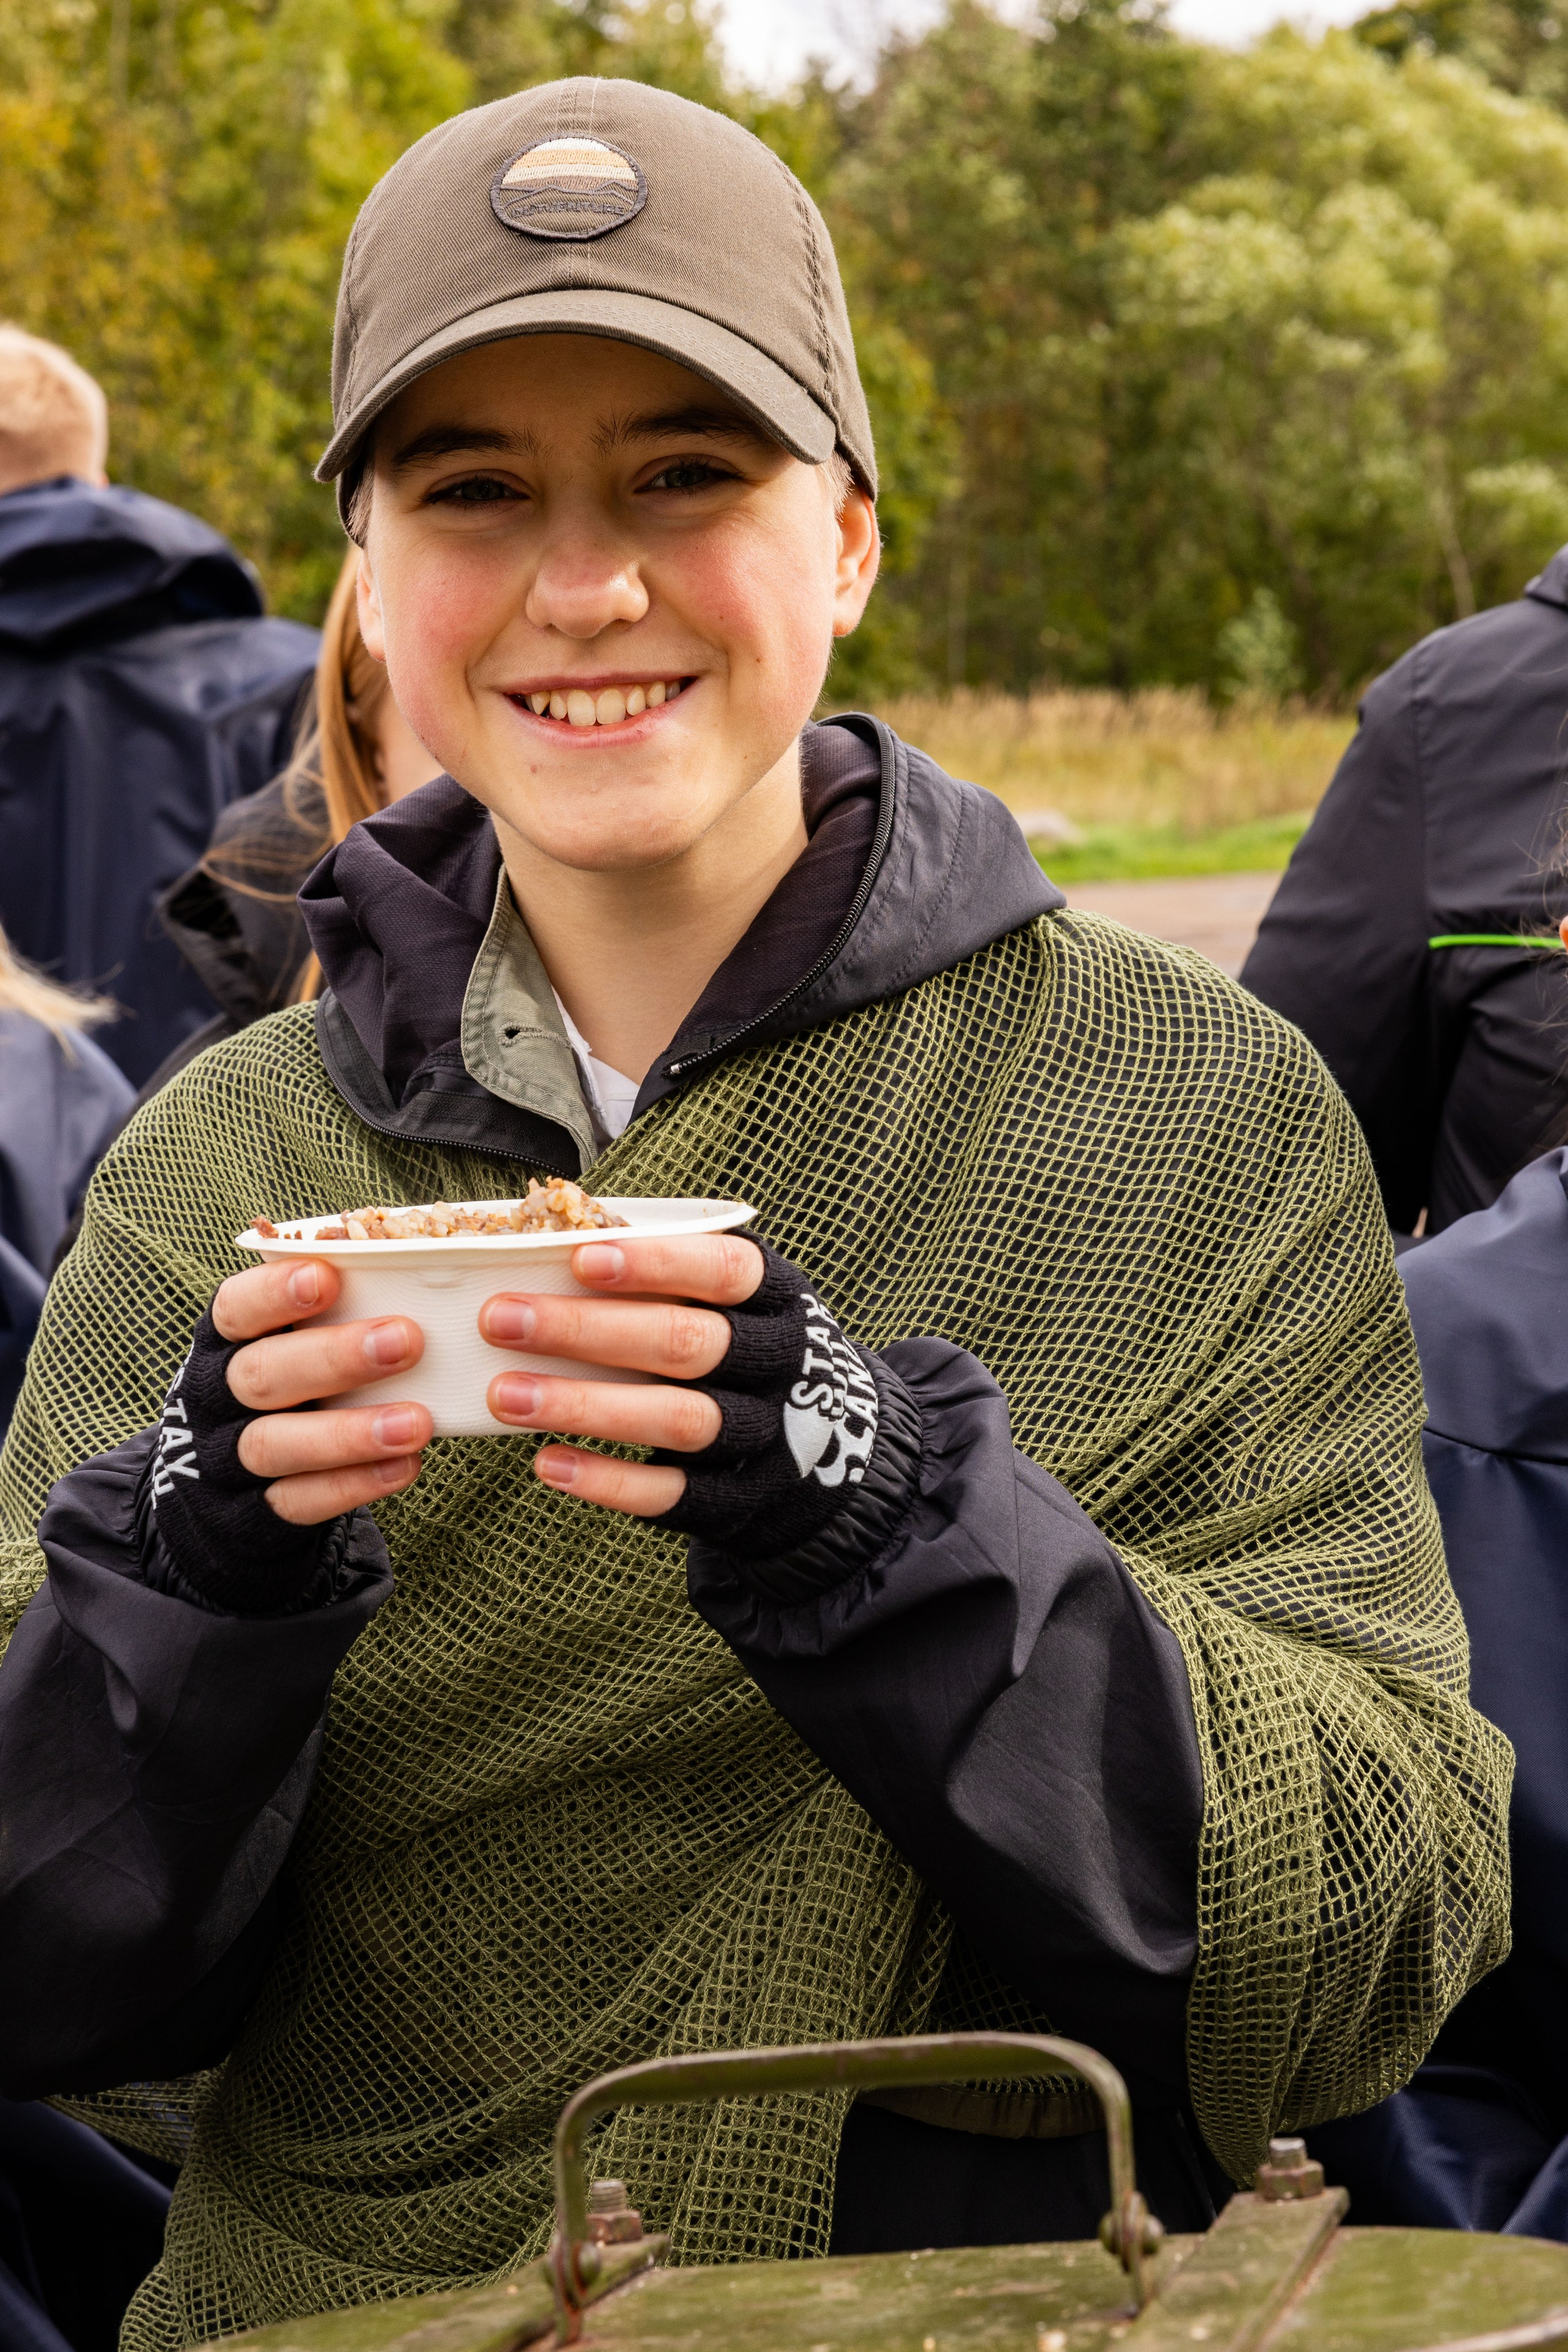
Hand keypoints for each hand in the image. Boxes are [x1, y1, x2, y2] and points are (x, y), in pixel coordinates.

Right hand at [211, 1259, 433, 1523]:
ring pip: (274, 1443)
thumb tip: (426, 1283)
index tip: (327, 1278)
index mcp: (223, 1341)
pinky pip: (297, 1500)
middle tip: (406, 1340)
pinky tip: (405, 1466)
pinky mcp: (250, 1513)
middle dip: (334, 1357)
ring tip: (416, 1422)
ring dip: (349, 1432)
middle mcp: (214, 1398)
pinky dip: (353, 1484)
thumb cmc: (282, 1389)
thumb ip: (332, 1317)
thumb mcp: (284, 1345)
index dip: (274, 1292)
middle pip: (260, 1374)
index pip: (235, 1309)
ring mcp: (225, 1459)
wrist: (219, 1491)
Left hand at [480, 1233, 764, 1515]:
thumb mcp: (723, 1299)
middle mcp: (776, 1365)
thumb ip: (661, 1277)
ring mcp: (760, 1434)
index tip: (578, 1259)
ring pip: (678, 1419)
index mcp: (774, 1297)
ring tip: (506, 1396)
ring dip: (585, 1406)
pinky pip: (671, 1492)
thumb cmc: (735, 1344)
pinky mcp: (735, 1497)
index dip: (656, 1264)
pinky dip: (607, 1479)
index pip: (724, 1271)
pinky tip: (548, 1462)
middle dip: (587, 1330)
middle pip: (688, 1344)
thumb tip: (543, 1247)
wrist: (817, 1452)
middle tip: (500, 1320)